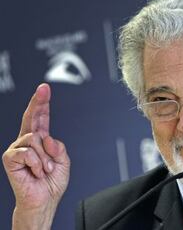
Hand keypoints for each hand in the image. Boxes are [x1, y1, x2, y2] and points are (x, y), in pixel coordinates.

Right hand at [2, 83, 69, 228]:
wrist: (44, 200)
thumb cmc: (52, 183)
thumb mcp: (63, 162)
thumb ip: (58, 147)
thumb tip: (47, 138)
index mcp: (41, 141)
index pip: (41, 119)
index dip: (42, 103)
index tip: (44, 89)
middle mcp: (28, 142)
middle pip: (31, 118)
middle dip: (38, 102)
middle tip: (44, 89)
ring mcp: (18, 149)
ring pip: (35, 139)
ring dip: (45, 158)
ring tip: (45, 170)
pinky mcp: (10, 158)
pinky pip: (27, 152)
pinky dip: (37, 163)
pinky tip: (36, 172)